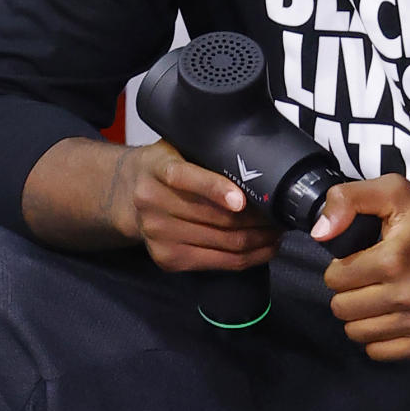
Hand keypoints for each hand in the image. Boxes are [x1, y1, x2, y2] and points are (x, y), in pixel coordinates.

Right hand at [120, 140, 280, 271]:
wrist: (127, 194)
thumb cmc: (165, 166)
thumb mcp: (177, 147)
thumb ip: (204, 153)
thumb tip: (255, 159)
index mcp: (158, 168)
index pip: (186, 178)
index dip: (216, 190)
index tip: (241, 199)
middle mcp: (153, 203)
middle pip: (216, 218)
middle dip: (257, 219)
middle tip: (281, 215)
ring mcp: (159, 235)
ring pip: (223, 243)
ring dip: (259, 239)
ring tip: (278, 231)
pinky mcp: (167, 259)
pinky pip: (219, 263)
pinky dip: (248, 257)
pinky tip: (265, 248)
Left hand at [312, 174, 409, 360]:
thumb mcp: (394, 191)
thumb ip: (349, 199)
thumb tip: (321, 233)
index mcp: (393, 259)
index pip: (335, 279)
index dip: (340, 267)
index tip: (358, 259)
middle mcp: (408, 296)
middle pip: (342, 309)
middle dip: (348, 292)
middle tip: (368, 277)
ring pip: (357, 333)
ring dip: (361, 315)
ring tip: (379, 294)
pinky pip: (381, 352)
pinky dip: (379, 335)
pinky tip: (391, 313)